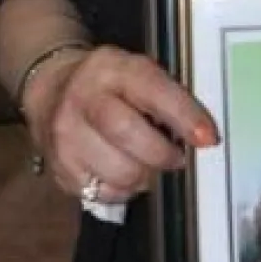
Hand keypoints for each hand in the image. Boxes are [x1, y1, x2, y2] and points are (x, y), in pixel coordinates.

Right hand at [24, 44, 218, 204]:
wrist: (53, 90)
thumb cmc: (111, 84)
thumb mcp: (137, 72)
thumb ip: (167, 96)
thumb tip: (202, 133)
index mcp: (112, 68)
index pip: (152, 91)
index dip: (183, 116)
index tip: (208, 137)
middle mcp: (83, 99)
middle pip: (129, 134)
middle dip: (164, 153)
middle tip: (178, 157)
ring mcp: (66, 137)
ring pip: (120, 172)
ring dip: (147, 175)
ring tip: (150, 163)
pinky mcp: (60, 169)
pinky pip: (105, 193)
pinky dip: (126, 189)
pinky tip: (125, 171)